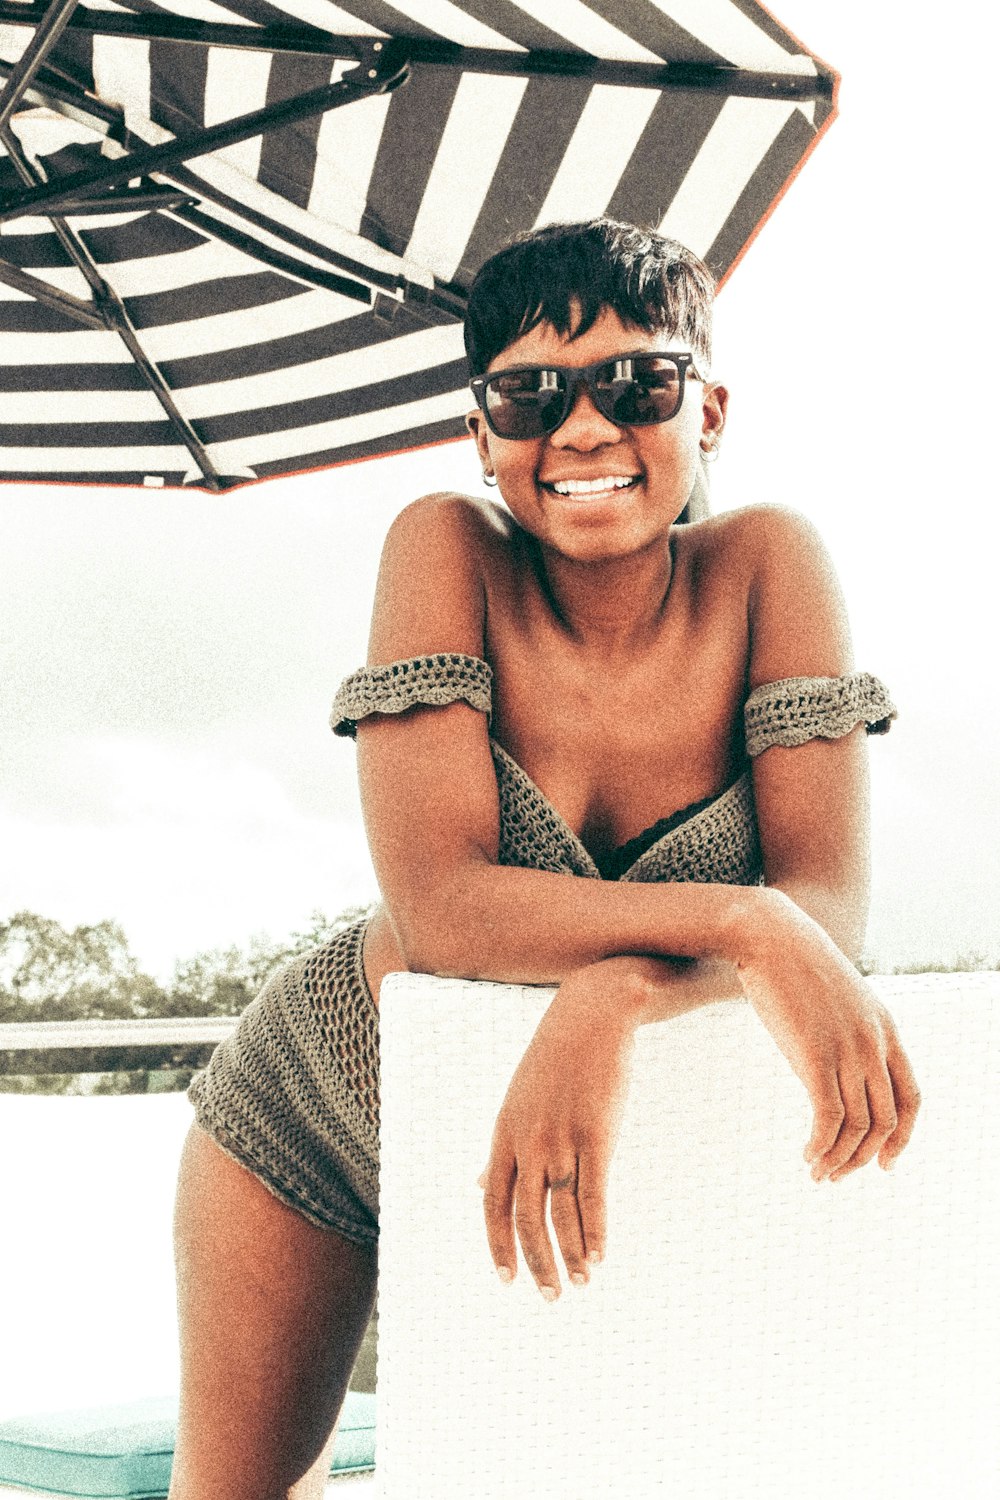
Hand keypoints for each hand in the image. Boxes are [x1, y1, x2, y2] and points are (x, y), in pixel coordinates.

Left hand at [479, 966, 635, 1299]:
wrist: (590, 1015)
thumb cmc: (554, 1060)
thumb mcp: (515, 1102)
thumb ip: (498, 1148)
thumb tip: (477, 1185)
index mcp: (504, 1134)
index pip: (492, 1203)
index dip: (498, 1244)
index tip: (507, 1280)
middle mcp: (528, 1142)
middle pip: (524, 1217)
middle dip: (536, 1261)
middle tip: (549, 1296)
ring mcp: (561, 1138)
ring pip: (560, 1212)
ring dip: (571, 1254)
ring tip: (580, 1283)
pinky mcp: (596, 1134)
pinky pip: (594, 1194)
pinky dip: (597, 1231)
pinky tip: (600, 1257)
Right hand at [738, 899, 920, 1181]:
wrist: (770, 935)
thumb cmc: (795, 965)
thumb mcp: (837, 998)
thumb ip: (848, 1029)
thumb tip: (837, 1058)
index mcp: (886, 1030)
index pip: (912, 1099)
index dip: (902, 1137)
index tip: (883, 1162)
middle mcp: (874, 1044)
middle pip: (885, 1120)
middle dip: (864, 1158)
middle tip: (837, 1175)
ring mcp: (847, 1049)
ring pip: (857, 1126)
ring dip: (839, 1159)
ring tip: (817, 1172)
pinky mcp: (815, 1056)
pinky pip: (828, 1118)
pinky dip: (821, 1146)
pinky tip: (806, 1154)